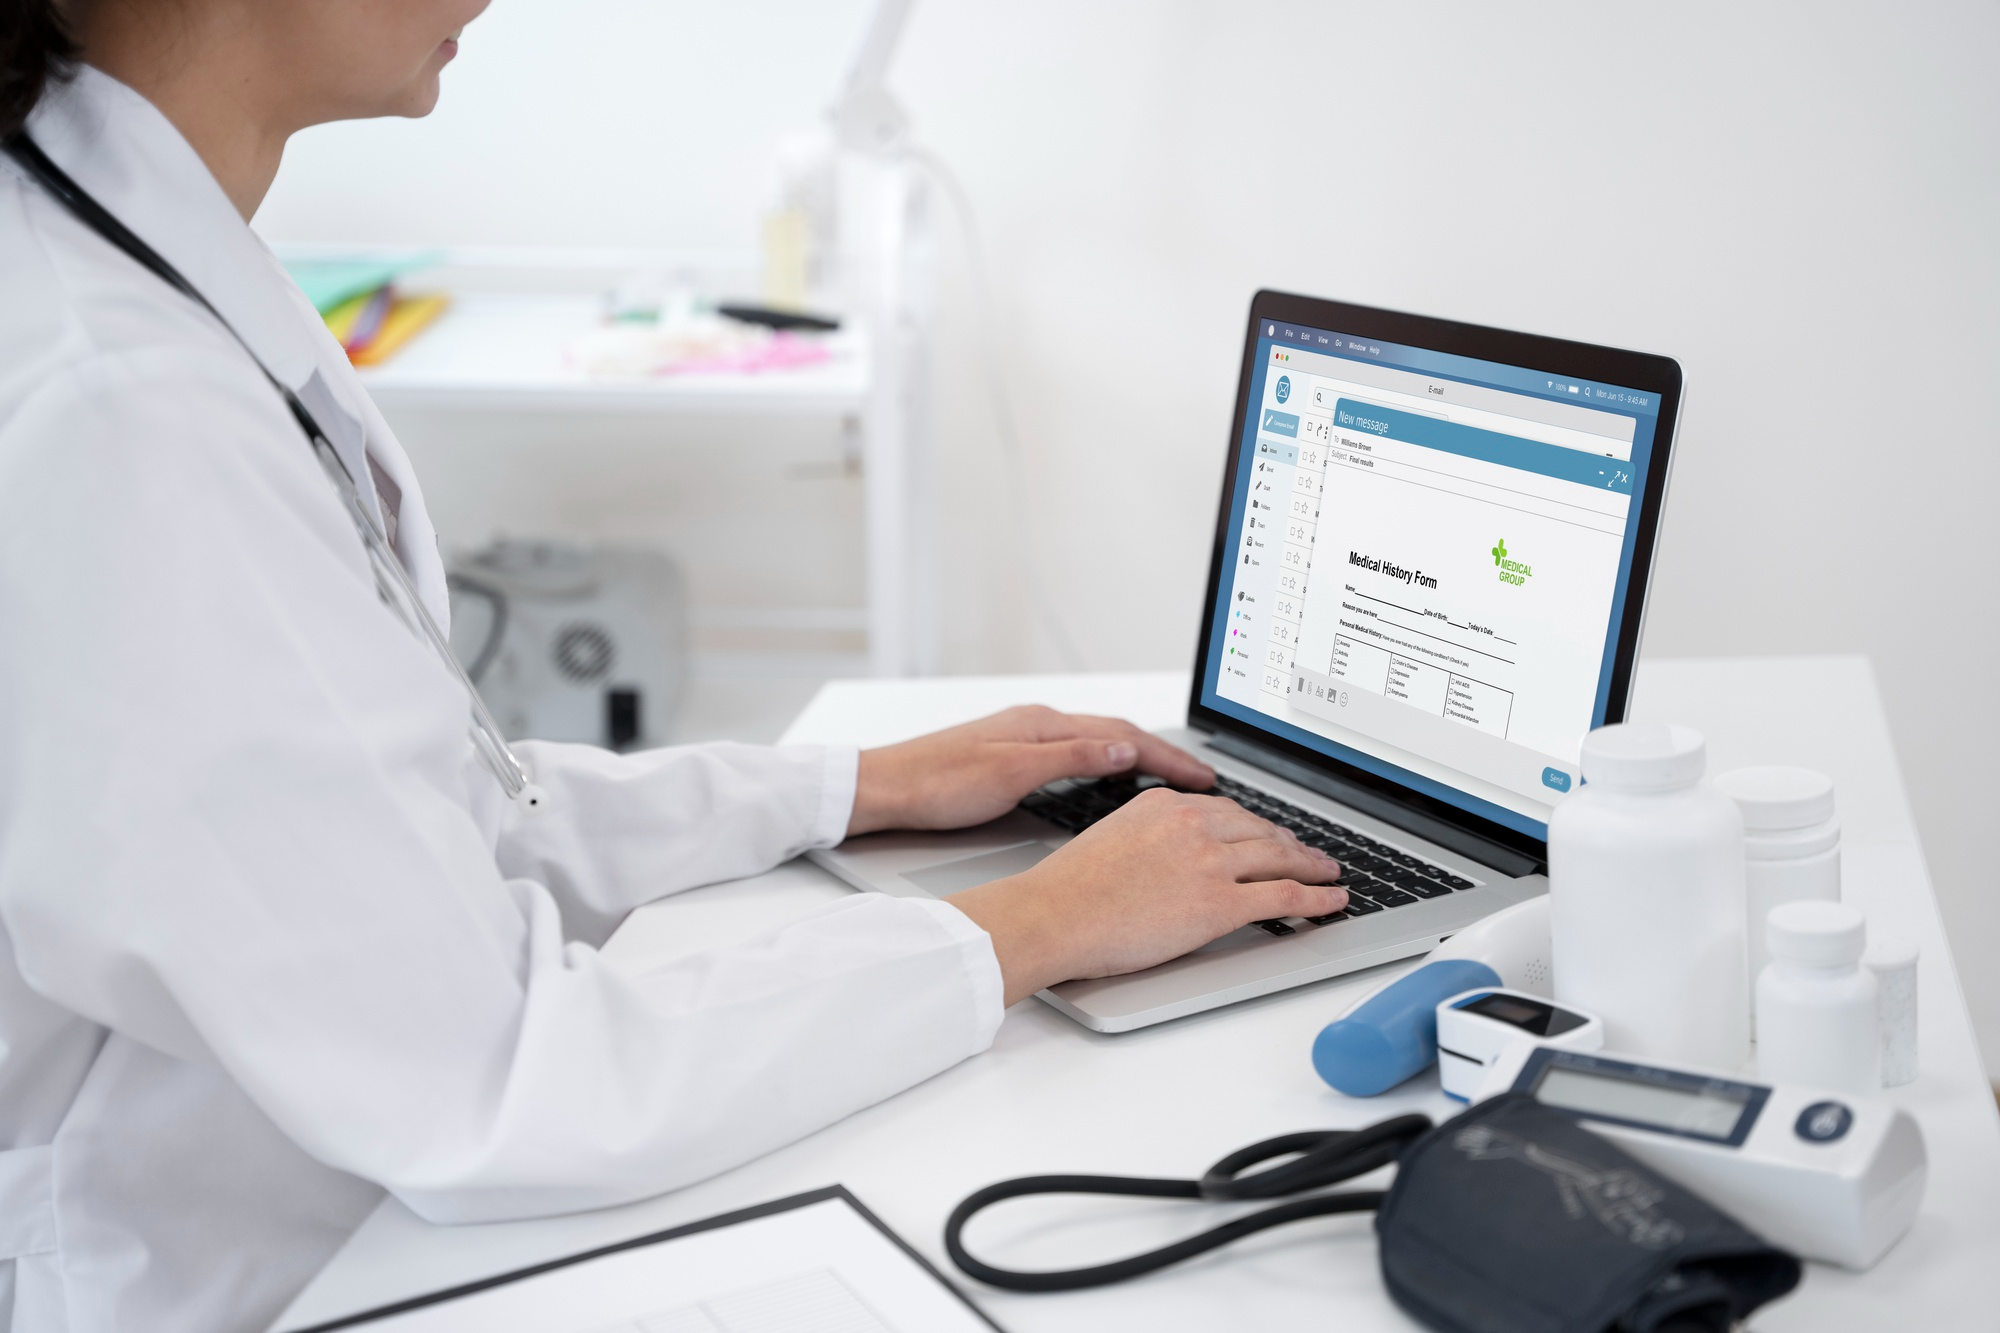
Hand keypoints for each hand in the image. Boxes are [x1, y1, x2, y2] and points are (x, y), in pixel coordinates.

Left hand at [846, 705, 1214, 835]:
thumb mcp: (1011, 774)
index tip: (1203, 776)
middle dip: (1163, 754)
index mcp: (1043, 723)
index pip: (1122, 734)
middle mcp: (1037, 724)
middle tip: (1201, 780)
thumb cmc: (936, 783)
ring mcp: (1024, 738)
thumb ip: (1072, 758)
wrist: (883, 789)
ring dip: (1138, 757)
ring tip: (1170, 781)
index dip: (1168, 757)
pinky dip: (1108, 764)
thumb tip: (1125, 747)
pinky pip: (1077, 754)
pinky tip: (1111, 781)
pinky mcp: (1011, 757)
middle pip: (1116, 732)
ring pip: (1098, 742)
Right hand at [945, 789, 1345, 1004]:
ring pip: (1280, 858)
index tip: (1268, 832)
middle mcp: (1194, 824)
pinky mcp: (1222, 902)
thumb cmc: (1069, 889)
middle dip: (1290, 842)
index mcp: (1166, 805)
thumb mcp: (1112, 838)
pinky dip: (1316, 898)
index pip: (1226, 810)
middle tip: (1308, 853)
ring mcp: (1211, 862)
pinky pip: (1284, 896)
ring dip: (1313, 867)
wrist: (1055, 914)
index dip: (1255, 826)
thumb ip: (1149, 837)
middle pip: (1259, 830)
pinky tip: (1331, 900)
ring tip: (1330, 874)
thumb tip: (1168, 858)